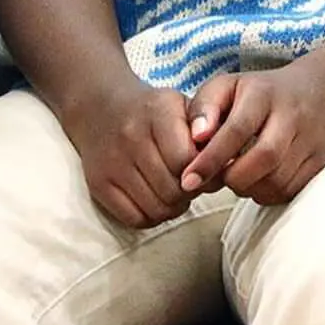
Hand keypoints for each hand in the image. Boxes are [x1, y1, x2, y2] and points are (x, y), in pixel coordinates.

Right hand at [61, 80, 198, 228]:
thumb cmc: (153, 112)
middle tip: (191, 185)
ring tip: (174, 192)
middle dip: (189, 192)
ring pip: (156, 208)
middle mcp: (132, 136)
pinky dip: (151, 217)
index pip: (187, 160)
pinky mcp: (99, 184)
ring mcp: (113, 162)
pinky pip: (134, 219)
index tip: (206, 171)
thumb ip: (207, 129)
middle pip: (173, 189)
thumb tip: (226, 164)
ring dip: (172, 207)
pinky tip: (155, 200)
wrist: (100, 107)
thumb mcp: (182, 105)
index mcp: (158, 112)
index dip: (202, 173)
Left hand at [179, 65, 324, 205]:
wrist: (319, 91)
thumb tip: (196, 138)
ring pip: (278, 180)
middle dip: (233, 178)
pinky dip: (268, 193)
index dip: (211, 158)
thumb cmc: (259, 93)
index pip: (237, 129)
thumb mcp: (226, 87)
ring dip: (250, 188)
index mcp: (263, 94)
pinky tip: (259, 179)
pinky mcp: (320, 159)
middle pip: (264, 158)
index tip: (188, 180)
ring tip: (239, 175)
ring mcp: (311, 138)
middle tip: (220, 177)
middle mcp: (292, 114)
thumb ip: (204, 108)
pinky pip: (290, 190)